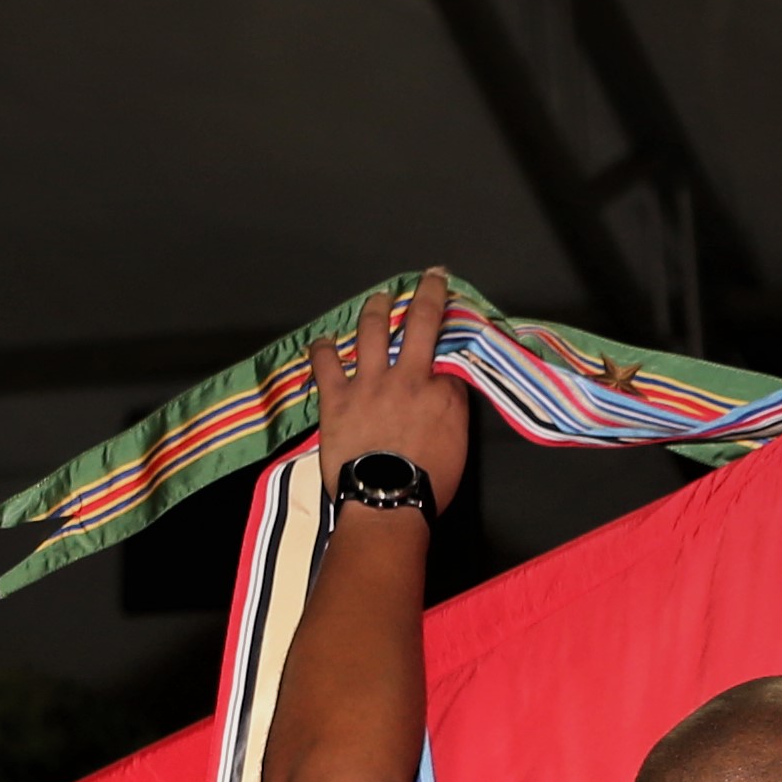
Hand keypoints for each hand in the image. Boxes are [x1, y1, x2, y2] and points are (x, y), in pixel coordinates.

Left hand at [310, 266, 469, 512]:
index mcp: (442, 392)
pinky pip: (326, 365)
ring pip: (373, 329)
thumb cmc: (426, 487)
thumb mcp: (458, 448)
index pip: (449, 361)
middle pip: (421, 322)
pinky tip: (323, 341)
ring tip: (380, 298)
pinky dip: (324, 350)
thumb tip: (446, 394)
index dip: (450, 350)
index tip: (449, 342)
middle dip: (429, 293)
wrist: (386, 504)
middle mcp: (408, 377)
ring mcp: (370, 384)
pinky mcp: (337, 399)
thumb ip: (452, 413)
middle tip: (431, 276)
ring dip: (377, 308)